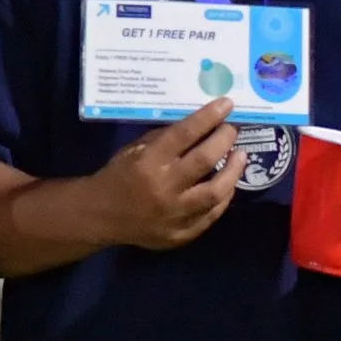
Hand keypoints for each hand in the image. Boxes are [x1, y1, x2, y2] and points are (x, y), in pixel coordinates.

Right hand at [85, 97, 244, 251]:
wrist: (100, 216)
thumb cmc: (118, 176)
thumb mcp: (134, 149)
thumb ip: (165, 139)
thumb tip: (200, 125)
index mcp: (148, 162)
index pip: (184, 134)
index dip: (209, 117)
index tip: (226, 104)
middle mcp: (164, 188)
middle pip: (204, 160)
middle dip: (224, 140)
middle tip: (232, 129)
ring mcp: (174, 215)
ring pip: (215, 193)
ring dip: (233, 172)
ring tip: (240, 156)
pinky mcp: (179, 235)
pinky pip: (210, 216)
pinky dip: (223, 199)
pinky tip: (228, 185)